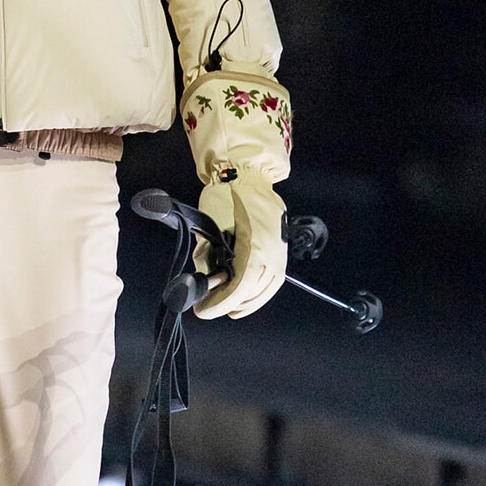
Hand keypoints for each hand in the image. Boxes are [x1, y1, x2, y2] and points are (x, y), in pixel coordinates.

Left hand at [192, 165, 286, 320]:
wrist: (245, 174)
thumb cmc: (223, 196)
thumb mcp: (207, 229)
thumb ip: (208, 258)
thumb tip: (207, 281)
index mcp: (254, 248)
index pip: (239, 289)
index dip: (221, 304)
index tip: (204, 311)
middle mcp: (272, 253)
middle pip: (252, 293)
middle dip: (229, 304)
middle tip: (210, 309)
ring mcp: (280, 251)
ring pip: (266, 289)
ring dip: (246, 301)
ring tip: (228, 307)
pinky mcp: (281, 247)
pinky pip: (274, 278)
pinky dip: (260, 291)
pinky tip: (247, 297)